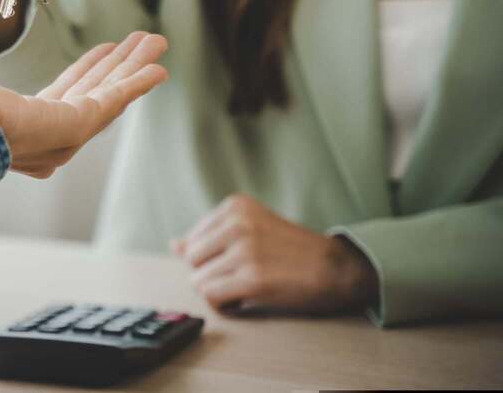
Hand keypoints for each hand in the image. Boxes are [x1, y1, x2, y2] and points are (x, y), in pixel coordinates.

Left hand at [0, 31, 166, 177]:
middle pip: (96, 90)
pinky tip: (159, 68)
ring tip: (157, 41)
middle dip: (120, 65)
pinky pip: (116, 97)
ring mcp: (69, 132)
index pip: (66, 93)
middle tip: (143, 41)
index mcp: (28, 127)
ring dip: (135, 66)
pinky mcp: (81, 123)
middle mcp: (53, 136)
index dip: (88, 70)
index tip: (105, 50)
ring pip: (110, 90)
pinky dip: (138, 81)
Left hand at [171, 194, 378, 314]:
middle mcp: (237, 222)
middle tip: (239, 278)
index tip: (237, 262)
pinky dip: (223, 305)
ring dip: (218, 292)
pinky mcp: (252, 278)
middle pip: (192, 260)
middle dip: (209, 275)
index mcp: (235, 206)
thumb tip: (174, 245)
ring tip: (244, 288)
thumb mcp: (252, 229)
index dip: (211, 259)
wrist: (337, 268)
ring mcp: (244, 250)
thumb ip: (211, 236)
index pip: (193, 240)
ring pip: (198, 281)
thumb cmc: (292, 251)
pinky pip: (212, 297)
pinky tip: (243, 300)